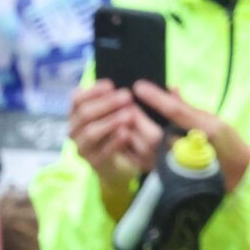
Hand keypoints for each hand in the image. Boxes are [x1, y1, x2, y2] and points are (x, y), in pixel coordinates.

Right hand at [69, 81, 159, 203]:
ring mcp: (83, 148)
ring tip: (128, 116)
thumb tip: (173, 87)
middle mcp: (76, 129)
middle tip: (126, 97)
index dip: (93, 90)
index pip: (77, 98)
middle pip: (84, 113)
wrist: (123, 165)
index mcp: (79, 112)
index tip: (111, 84)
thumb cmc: (125, 131)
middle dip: (106, 103)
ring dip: (109, 121)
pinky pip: (101, 152)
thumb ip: (140, 99)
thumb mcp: (131, 111)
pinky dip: (113, 142)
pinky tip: (125, 134)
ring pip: (90, 132)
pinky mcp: (94, 163)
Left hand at [133, 81, 249, 192]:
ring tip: (119, 115)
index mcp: (200, 134)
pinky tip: (122, 133)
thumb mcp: (214, 122)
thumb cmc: (225, 145)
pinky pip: (140, 161)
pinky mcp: (163, 175)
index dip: (155, 98)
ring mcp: (172, 167)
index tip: (139, 85)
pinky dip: (129, 147)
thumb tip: (171, 88)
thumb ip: (188, 107)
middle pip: (152, 134)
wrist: (233, 175)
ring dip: (129, 132)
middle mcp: (184, 152)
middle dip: (136, 116)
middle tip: (123, 100)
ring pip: (143, 150)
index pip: (173, 113)